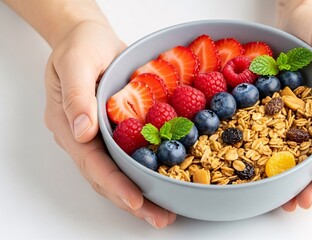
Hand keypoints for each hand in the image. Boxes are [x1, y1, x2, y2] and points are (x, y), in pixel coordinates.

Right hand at [44, 20, 175, 227]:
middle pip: (108, 177)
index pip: (92, 164)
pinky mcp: (120, 129)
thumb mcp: (75, 63)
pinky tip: (168, 179)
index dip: (114, 184)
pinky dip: (149, 170)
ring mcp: (103, 136)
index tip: (135, 201)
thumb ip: (77, 97)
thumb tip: (82, 134)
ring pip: (121, 171)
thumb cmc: (80, 46)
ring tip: (166, 211)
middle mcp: (86, 138)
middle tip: (160, 218)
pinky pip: (134, 154)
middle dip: (133, 201)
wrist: (92, 38)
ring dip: (143, 193)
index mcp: (69, 126)